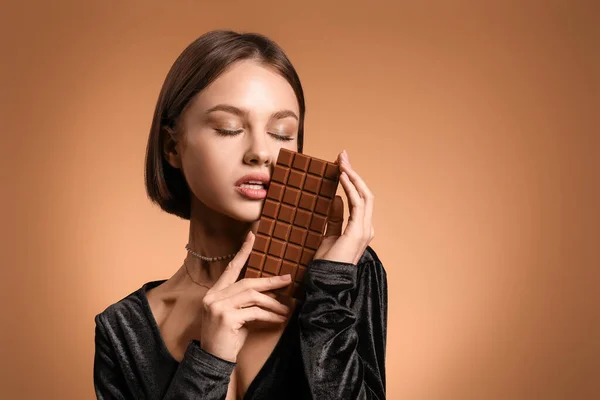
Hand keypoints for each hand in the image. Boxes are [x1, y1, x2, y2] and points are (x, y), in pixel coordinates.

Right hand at [199, 231, 292, 362]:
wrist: (213, 360)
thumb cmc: (227, 338)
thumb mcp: (235, 316)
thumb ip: (246, 302)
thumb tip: (271, 291)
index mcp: (214, 293)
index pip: (231, 268)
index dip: (243, 252)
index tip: (252, 236)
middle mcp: (213, 297)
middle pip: (247, 282)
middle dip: (270, 281)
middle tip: (288, 280)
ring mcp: (218, 307)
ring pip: (253, 296)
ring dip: (273, 302)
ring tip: (287, 309)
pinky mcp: (226, 318)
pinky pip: (255, 312)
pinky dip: (270, 315)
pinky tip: (279, 319)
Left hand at [313, 150, 374, 264]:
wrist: (324, 282)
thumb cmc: (324, 263)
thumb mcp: (328, 235)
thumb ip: (334, 218)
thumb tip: (336, 199)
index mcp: (360, 230)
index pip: (359, 199)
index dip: (351, 181)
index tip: (341, 165)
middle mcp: (366, 228)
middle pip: (364, 194)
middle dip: (353, 172)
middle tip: (342, 155)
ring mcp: (364, 230)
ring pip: (364, 195)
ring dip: (353, 176)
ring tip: (342, 161)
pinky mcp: (358, 231)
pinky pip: (357, 203)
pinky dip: (350, 187)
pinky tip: (341, 176)